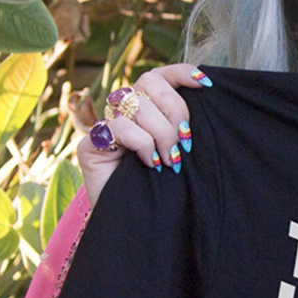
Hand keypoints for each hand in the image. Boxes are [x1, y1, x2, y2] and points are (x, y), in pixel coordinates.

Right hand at [77, 64, 211, 206]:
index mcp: (146, 106)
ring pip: (137, 105)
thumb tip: (205, 102)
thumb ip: (184, 128)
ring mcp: (106, 124)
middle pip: (149, 83)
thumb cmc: (162, 187)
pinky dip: (142, 144)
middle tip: (184, 143)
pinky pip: (120, 127)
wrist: (135, 223)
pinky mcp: (91, 143)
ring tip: (170, 161)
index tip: (205, 85)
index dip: (181, 73)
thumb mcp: (179, 152)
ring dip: (161, 133)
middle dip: (175, 110)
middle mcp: (124, 110)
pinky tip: (150, 163)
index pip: (160, 75)